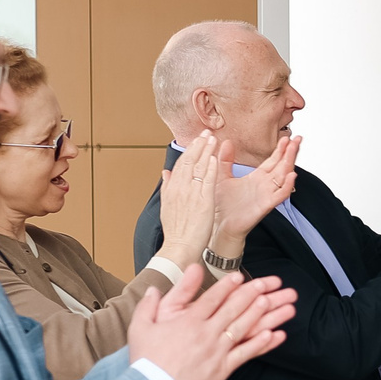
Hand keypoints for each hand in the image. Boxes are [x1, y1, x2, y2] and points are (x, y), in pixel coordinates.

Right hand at [126, 269, 295, 379]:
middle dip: (249, 294)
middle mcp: (206, 333)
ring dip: (258, 314)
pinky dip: (260, 344)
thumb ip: (148, 305)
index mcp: (188, 322)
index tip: (239, 276)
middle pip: (232, 310)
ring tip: (271, 302)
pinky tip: (273, 335)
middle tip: (264, 284)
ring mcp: (216, 351)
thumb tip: (153, 288)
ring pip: (242, 328)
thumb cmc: (146, 358)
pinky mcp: (222, 368)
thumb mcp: (141, 327)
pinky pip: (245, 353)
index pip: (211, 299)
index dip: (227, 286)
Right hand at [155, 132, 221, 267]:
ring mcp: (190, 194)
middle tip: (207, 132)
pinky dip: (210, 167)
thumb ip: (167, 187)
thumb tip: (165, 172)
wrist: (179, 247)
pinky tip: (215, 157)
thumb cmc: (176, 230)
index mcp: (171, 188)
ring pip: (198, 167)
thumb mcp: (167, 206)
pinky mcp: (203, 202)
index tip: (197, 139)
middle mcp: (179, 188)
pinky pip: (207, 180)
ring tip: (213, 138)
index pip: (181, 163)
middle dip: (198, 144)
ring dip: (206, 151)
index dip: (190, 149)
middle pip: (189, 160)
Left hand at [212, 132, 300, 256]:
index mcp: (257, 178)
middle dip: (290, 152)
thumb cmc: (222, 205)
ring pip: (283, 177)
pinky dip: (287, 186)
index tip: (287, 137)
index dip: (280, 149)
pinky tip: (292, 175)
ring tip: (295, 149)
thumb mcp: (221, 177)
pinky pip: (280, 195)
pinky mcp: (265, 206)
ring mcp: (267, 195)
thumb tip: (225, 141)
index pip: (273, 161)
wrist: (220, 225)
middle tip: (298, 138)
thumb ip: (225, 160)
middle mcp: (265, 185)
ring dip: (290, 162)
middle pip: (282, 165)